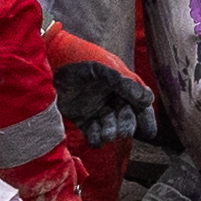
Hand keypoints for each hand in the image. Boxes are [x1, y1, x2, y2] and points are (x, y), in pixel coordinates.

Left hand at [48, 31, 151, 151]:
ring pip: (109, 127)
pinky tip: (95, 141)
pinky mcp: (80, 117)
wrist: (50, 60)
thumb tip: (147, 101)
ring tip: (106, 136)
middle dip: (125, 126)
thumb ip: (125, 84)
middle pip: (126, 118)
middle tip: (121, 132)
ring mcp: (95, 107)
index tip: (149, 132)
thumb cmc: (81, 59)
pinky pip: (92, 131)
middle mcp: (111, 97)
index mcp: (122, 84)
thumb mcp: (105, 68)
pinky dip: (95, 138)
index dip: (146, 118)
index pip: (140, 103)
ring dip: (110, 133)